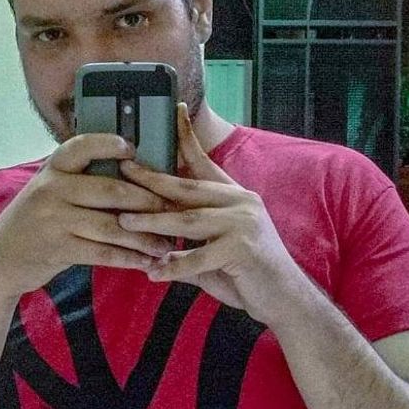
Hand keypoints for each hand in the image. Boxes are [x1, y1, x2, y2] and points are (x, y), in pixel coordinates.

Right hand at [0, 132, 171, 298]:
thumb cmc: (36, 221)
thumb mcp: (49, 191)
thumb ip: (80, 180)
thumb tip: (132, 172)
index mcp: (54, 169)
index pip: (82, 145)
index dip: (109, 144)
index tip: (134, 148)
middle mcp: (52, 189)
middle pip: (111, 190)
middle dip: (148, 200)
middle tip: (174, 208)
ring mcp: (54, 219)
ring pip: (112, 225)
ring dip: (145, 236)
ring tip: (168, 243)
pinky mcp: (58, 248)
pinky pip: (103, 253)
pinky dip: (129, 258)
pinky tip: (147, 261)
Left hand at [117, 104, 307, 324]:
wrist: (285, 298)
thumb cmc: (248, 274)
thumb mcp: (216, 250)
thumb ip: (189, 242)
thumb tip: (153, 240)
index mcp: (235, 196)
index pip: (206, 162)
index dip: (187, 137)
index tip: (175, 110)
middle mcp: (242, 202)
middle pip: (188, 188)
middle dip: (152, 180)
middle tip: (122, 170)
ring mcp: (243, 223)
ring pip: (188, 219)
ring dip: (153, 222)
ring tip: (124, 222)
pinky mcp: (242, 248)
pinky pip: (198, 257)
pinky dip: (174, 266)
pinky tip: (153, 272)